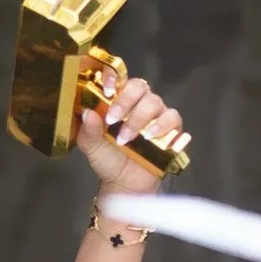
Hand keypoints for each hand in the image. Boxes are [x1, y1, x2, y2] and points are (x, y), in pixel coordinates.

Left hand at [77, 75, 185, 196]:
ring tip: (126, 137)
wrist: (124, 183)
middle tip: (112, 120)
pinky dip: (162, 125)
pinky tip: (149, 137)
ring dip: (139, 118)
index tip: (106, 90)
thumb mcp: (91, 146)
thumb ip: (88, 130)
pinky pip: (173, 117)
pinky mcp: (172, 128)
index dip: (113, 78)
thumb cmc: (108, 159)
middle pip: (138, 86)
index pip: (118, 78)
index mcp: (118, 100)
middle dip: (125, 100)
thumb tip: (88, 113)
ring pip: (154, 101)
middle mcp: (139, 103)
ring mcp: (157, 114)